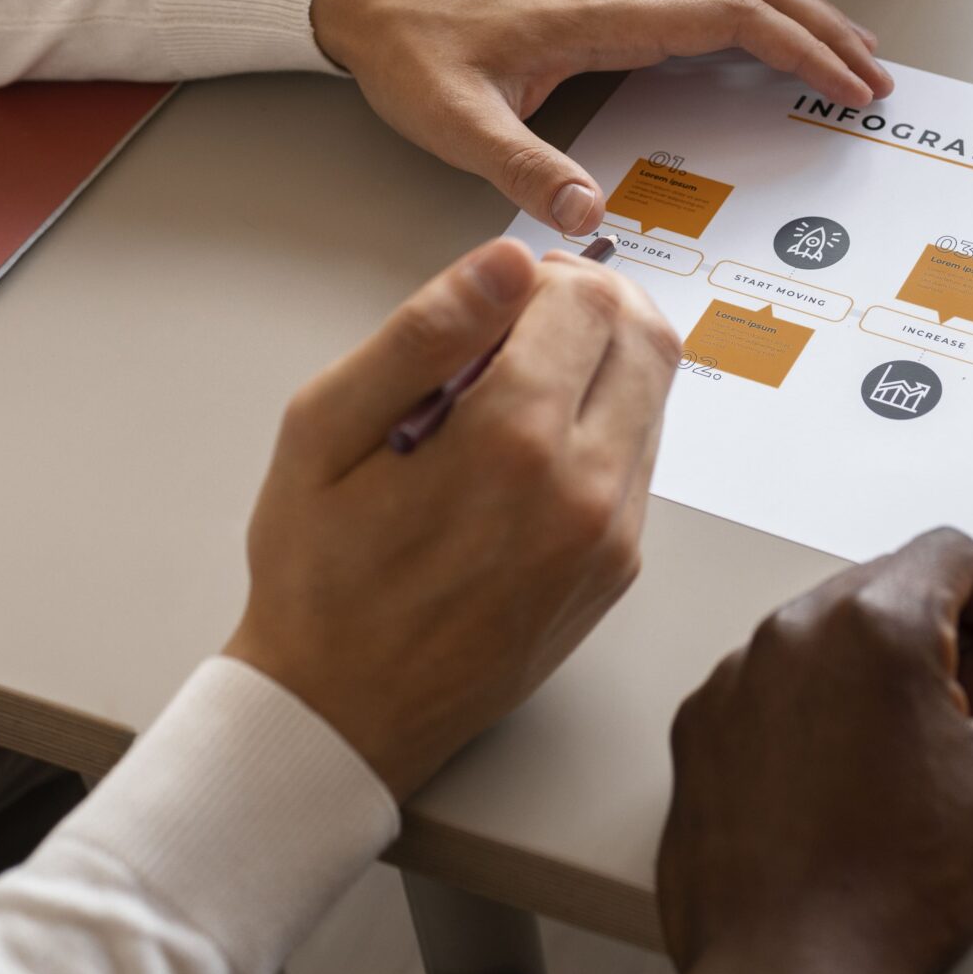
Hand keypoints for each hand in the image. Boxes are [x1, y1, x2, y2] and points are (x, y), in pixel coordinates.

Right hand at [225, 238, 680, 797]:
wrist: (341, 713)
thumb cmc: (317, 574)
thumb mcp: (324, 433)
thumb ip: (421, 332)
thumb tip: (506, 259)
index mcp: (511, 442)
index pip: (588, 299)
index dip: (545, 275)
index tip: (498, 296)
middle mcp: (585, 488)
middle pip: (646, 337)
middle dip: (591, 305)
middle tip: (519, 323)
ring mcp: (613, 535)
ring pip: (655, 395)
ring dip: (603, 362)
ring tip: (516, 386)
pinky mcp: (619, 567)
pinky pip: (641, 459)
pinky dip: (603, 423)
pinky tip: (530, 446)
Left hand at [309, 0, 894, 235]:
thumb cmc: (406, 49)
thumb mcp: (452, 122)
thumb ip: (521, 167)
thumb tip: (590, 216)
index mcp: (599, 13)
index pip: (730, 15)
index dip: (802, 48)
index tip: (848, 88)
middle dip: (824, 28)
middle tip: (874, 76)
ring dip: (797, 10)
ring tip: (845, 52)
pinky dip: (754, 7)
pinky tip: (765, 37)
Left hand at [657, 530, 972, 973]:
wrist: (792, 973)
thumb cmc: (898, 890)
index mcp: (874, 624)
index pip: (952, 551)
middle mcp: (793, 632)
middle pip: (888, 587)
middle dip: (941, 641)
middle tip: (967, 726)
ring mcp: (737, 677)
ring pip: (828, 635)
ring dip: (875, 675)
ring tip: (903, 766)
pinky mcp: (701, 724)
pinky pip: (774, 683)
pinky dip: (815, 711)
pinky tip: (841, 786)